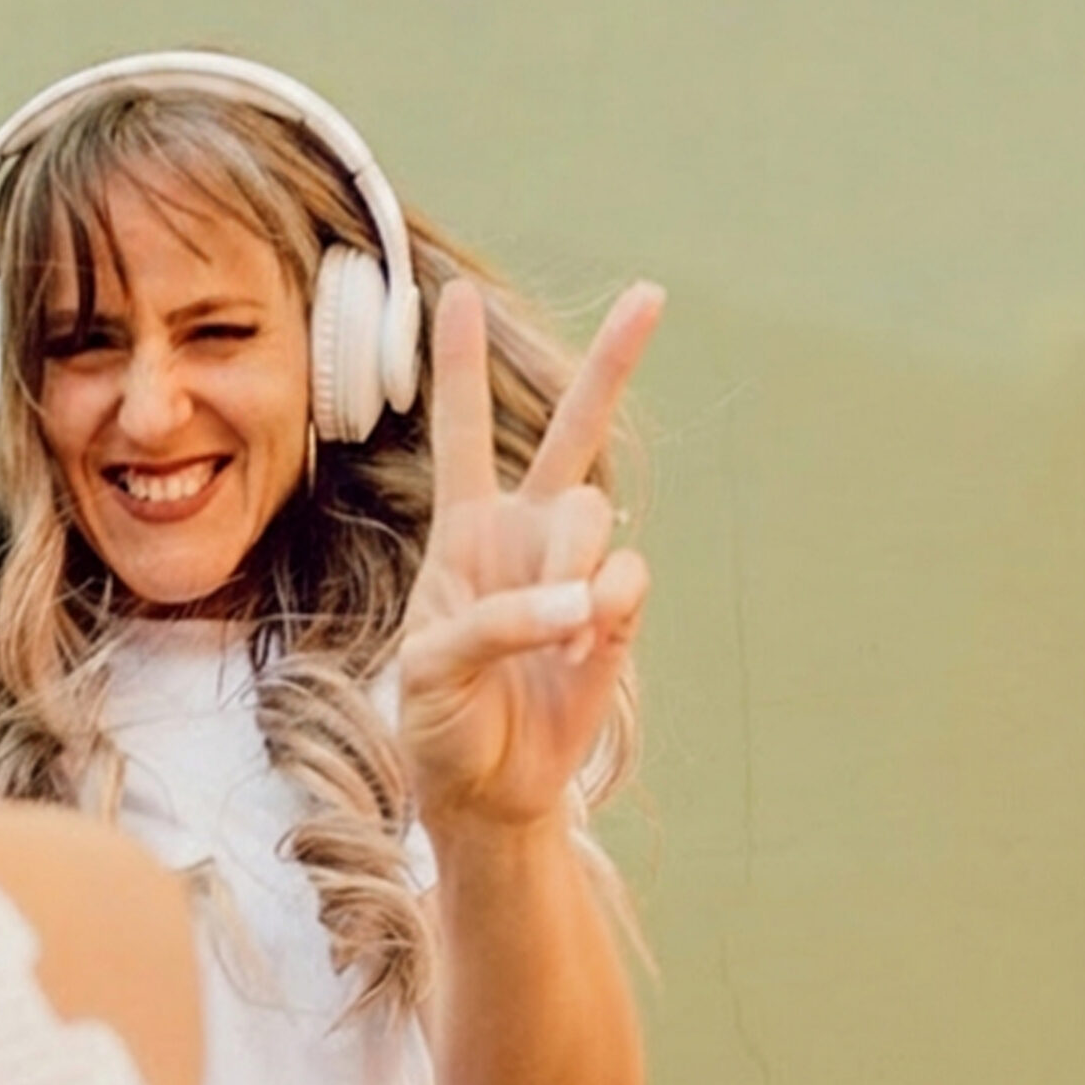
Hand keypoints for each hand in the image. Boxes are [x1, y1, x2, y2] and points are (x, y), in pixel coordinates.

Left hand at [399, 277, 661, 835]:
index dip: (464, 366)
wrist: (489, 789)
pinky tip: (578, 658)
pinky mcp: (616, 615)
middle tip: (651, 294)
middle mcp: (524, 535)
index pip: (465, 434)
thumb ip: (498, 620)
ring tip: (551, 637)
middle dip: (611, 362)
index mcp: (463, 531)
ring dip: (569, 570)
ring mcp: (577, 571)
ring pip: (592, 517)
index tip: (459, 294)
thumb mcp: (433, 670)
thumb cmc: (441, 723)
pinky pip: (627, 581)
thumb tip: (586, 600)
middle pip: (574, 432)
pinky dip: (602, 617)